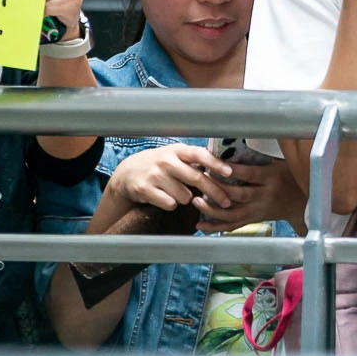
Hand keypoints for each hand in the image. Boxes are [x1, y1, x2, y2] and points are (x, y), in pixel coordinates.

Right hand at [109, 144, 236, 213]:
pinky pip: (170, 204)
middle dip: (215, 192)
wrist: (127, 173)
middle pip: (197, 178)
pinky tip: (165, 198)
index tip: (229, 173)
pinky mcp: (144, 189)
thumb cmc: (160, 166)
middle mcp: (166, 160)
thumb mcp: (176, 157)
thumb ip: (195, 161)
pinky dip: (171, 205)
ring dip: (186, 199)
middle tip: (226, 202)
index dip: (215, 164)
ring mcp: (154, 174)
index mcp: (177, 150)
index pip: (200, 154)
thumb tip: (225, 170)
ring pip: (184, 196)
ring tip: (177, 192)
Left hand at [197, 157, 305, 231]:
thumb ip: (261, 158)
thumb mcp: (281, 164)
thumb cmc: (290, 178)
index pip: (249, 174)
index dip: (232, 170)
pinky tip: (201, 224)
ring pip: (233, 214)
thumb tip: (237, 146)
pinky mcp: (254, 220)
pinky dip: (216, 227)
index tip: (214, 164)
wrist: (303, 204)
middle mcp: (264, 197)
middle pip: (238, 195)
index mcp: (271, 179)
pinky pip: (233, 226)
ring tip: (196, 201)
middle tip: (200, 180)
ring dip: (212, 209)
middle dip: (217, 188)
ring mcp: (258, 211)